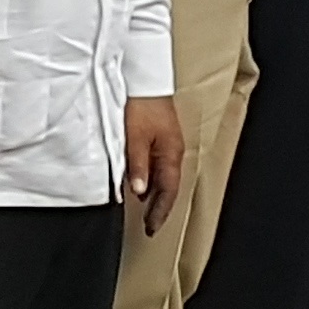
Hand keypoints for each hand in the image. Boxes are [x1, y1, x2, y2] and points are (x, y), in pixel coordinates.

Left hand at [124, 95, 184, 236]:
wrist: (145, 79)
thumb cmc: (141, 106)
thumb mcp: (135, 138)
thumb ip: (138, 166)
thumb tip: (140, 193)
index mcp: (171, 154)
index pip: (168, 191)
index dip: (159, 212)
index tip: (151, 229)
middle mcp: (173, 152)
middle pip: (169, 187)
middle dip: (160, 207)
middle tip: (150, 225)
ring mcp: (168, 145)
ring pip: (164, 177)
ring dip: (155, 194)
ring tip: (146, 211)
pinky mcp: (161, 138)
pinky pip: (159, 166)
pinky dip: (152, 179)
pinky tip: (142, 185)